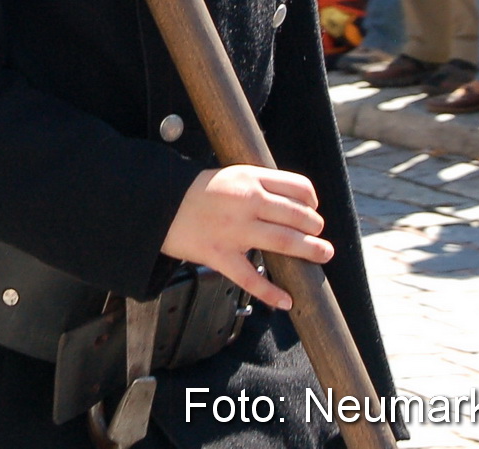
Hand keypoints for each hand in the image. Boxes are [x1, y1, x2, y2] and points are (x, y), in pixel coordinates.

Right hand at [161, 165, 332, 310]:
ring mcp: (233, 230)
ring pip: (284, 241)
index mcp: (249, 179)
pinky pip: (250, 278)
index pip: (297, 187)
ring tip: (322, 254)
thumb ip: (259, 185)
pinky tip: (286, 301)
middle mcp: (245, 202)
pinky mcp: (219, 255)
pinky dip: (271, 293)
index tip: (313, 211)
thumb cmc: (195, 192)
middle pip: (296, 216)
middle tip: (320, 236)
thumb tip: (293, 203)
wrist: (156, 204)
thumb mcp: (230, 176)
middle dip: (315, 227)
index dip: (312, 202)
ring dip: (309, 250)